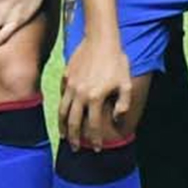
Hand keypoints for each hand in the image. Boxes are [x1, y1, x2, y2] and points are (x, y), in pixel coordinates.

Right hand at [58, 35, 131, 150]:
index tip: (95, 149)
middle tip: (75, 148)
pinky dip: (62, 108)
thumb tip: (117, 119)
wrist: (101, 39)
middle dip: (75, 138)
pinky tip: (64, 113)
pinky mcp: (66, 76)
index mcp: (95, 98)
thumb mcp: (126, 83)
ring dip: (63, 126)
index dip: (94, 140)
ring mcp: (70, 85)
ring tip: (65, 136)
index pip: (94, 125)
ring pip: (63, 111)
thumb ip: (123, 104)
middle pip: (74, 123)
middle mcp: (80, 94)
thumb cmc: (116, 61)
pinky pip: (62, 96)